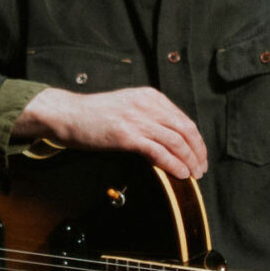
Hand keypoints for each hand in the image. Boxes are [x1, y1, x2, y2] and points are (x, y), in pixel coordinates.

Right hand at [15, 85, 208, 180]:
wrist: (68, 115)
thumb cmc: (94, 115)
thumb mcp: (127, 107)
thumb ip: (148, 117)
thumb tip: (170, 139)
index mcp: (150, 96)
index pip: (184, 119)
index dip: (197, 140)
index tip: (200, 155)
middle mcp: (147, 104)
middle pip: (185, 130)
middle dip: (198, 152)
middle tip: (201, 168)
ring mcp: (137, 119)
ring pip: (176, 141)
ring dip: (189, 161)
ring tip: (194, 174)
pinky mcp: (126, 135)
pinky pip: (159, 151)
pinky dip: (174, 164)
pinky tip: (180, 174)